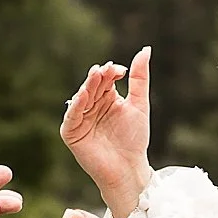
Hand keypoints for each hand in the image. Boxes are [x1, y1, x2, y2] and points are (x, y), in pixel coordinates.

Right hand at [60, 48, 151, 217]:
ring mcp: (80, 119)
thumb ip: (139, 78)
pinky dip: (76, 106)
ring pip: (81, 98)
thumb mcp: (139, 104)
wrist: (129, 169)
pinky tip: (83, 96)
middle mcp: (92, 106)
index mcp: (107, 98)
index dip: (111, 72)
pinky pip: (71, 117)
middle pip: (92, 86)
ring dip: (87, 86)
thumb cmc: (135, 139)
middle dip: (99, 77)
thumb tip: (146, 49)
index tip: (120, 70)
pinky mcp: (72, 133)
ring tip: (95, 76)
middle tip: (106, 70)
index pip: (105, 79)